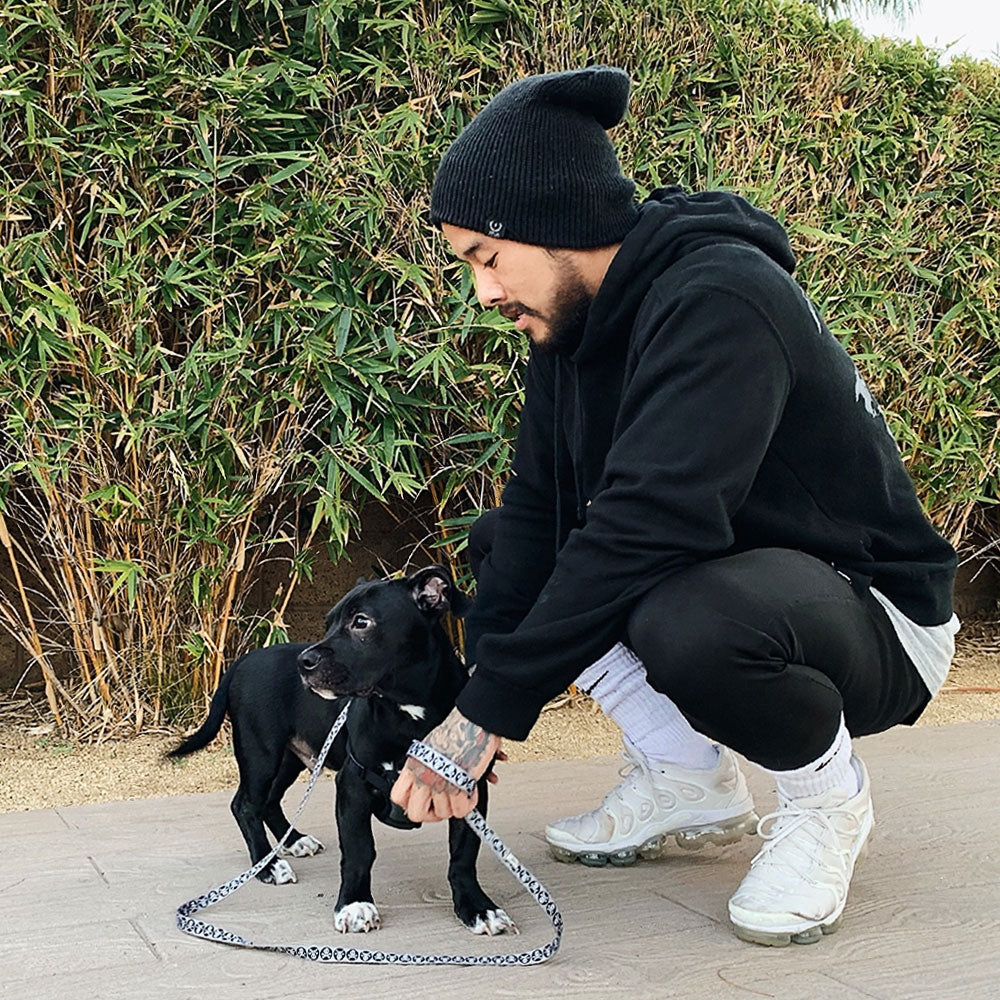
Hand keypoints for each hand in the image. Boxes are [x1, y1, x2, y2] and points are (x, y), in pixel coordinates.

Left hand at [390, 707, 501, 821]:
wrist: (472, 721)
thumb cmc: (455, 732)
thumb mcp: (429, 748)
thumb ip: (424, 767)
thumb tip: (426, 786)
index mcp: (413, 765)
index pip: (398, 797)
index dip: (410, 804)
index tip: (422, 801)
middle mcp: (423, 776)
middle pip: (417, 813)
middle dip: (432, 813)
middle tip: (443, 805)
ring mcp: (439, 782)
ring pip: (443, 813)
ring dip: (455, 806)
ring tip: (461, 793)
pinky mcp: (458, 786)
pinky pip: (461, 810)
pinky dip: (469, 804)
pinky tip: (471, 791)